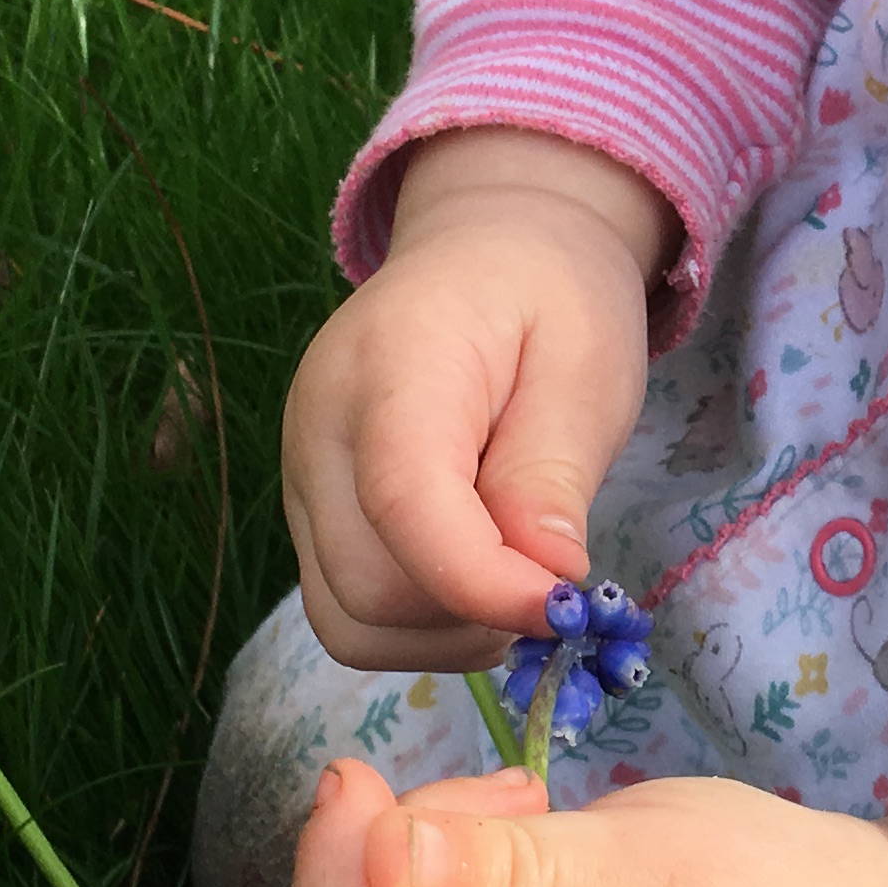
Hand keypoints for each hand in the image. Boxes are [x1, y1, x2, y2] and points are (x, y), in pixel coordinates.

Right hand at [281, 128, 676, 669]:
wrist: (487, 255)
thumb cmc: (547, 300)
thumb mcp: (585, 365)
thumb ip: (554, 470)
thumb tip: (545, 584)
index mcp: (390, 368)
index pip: (405, 503)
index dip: (484, 582)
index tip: (566, 606)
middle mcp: (318, 431)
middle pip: (368, 587)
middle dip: (473, 613)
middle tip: (552, 579)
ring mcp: (302, 479)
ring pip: (349, 620)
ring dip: (447, 631)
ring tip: (515, 573)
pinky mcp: (311, 515)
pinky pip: (348, 612)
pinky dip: (421, 626)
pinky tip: (477, 577)